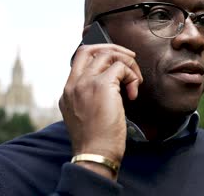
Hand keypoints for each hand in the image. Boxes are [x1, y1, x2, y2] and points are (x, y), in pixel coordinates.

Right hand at [59, 44, 142, 179]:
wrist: (94, 154)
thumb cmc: (96, 140)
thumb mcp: (86, 115)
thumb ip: (92, 97)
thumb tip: (115, 84)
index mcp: (68, 91)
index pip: (80, 60)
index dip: (100, 55)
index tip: (116, 62)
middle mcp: (74, 83)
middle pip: (90, 49)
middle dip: (113, 49)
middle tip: (130, 58)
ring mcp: (85, 83)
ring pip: (107, 54)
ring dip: (127, 64)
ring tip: (135, 82)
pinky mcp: (102, 85)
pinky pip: (121, 67)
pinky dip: (132, 76)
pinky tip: (132, 93)